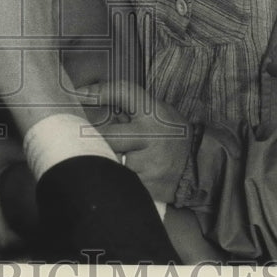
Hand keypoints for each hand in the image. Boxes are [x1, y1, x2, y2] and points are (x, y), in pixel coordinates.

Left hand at [85, 81, 191, 203]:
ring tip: (114, 158)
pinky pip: (122, 180)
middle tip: (89, 140)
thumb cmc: (171, 134)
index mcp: (153, 113)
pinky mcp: (150, 185)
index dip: (99, 91)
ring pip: (112, 160)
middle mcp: (152, 135)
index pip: (123, 91)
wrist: (199, 166)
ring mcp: (152, 162)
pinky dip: (118, 177)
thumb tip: (90, 101)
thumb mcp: (157, 112)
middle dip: (97, 139)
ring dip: (108, 160)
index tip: (78, 93)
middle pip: (108, 135)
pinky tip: (124, 174)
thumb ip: (130, 108)